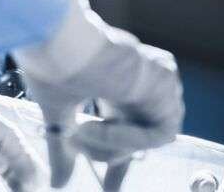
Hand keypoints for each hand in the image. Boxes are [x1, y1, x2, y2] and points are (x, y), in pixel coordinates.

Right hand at [14, 0, 183, 187]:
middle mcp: (141, 85)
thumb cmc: (57, 68)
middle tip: (80, 143)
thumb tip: (59, 183)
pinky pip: (159, 133)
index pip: (129, 129)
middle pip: (141, 139)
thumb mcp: (59, 115)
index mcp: (119, 87)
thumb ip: (64, 150)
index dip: (119, 159)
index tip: (110, 189)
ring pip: (149, 138)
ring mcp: (157, 82)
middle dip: (109, 154)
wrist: (65, 45)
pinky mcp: (167, 83)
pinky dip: (129, 138)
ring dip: (114, 144)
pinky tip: (101, 125)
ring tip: (85, 130)